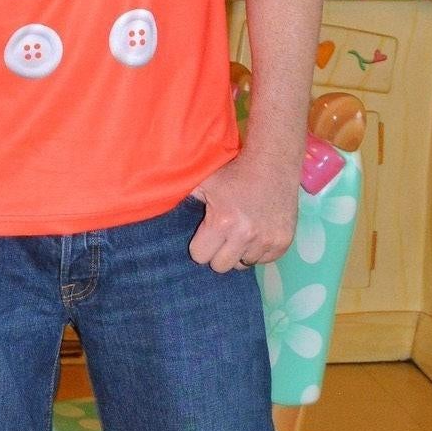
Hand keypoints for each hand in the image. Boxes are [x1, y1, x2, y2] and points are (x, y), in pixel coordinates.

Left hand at [187, 149, 298, 273]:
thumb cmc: (232, 172)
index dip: (200, 246)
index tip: (207, 232)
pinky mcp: (283, 242)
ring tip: (242, 230)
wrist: (272, 163)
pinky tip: (257, 232)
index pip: (200, 257)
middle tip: (223, 235)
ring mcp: (268, 240)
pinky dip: (259, 251)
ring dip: (240, 252)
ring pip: (243, 264)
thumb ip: (178, 196)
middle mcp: (246, 234)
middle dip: (218, 253)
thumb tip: (148, 203)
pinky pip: (264, 260)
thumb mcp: (202, 182)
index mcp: (222, 221)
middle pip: (221, 266)